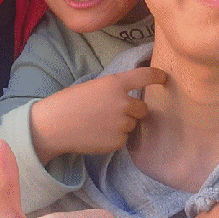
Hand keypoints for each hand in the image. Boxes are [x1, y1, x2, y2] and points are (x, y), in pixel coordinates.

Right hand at [29, 67, 166, 163]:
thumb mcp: (94, 87)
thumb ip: (115, 90)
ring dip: (123, 124)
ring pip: (133, 124)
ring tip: (99, 123)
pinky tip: (97, 134)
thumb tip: (132, 100)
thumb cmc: (70, 103)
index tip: (164, 78)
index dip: (156, 76)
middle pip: (142, 108)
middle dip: (133, 110)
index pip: (144, 76)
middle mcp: (123, 102)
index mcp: (115, 84)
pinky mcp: (118, 141)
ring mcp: (122, 123)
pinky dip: (115, 137)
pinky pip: (124, 139)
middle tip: (112, 112)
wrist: (54, 126)